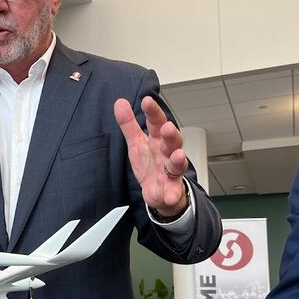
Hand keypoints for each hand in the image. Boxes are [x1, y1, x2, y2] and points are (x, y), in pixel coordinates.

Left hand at [114, 96, 188, 216]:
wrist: (159, 191)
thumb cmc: (150, 164)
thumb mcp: (136, 143)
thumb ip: (129, 124)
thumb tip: (120, 102)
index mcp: (157, 140)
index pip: (157, 122)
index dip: (153, 112)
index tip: (147, 101)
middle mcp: (167, 153)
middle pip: (172, 141)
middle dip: (171, 134)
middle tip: (167, 127)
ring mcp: (171, 171)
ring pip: (177, 164)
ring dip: (179, 160)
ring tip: (178, 156)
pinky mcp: (171, 189)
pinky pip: (173, 191)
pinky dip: (172, 194)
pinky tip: (169, 197)